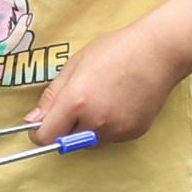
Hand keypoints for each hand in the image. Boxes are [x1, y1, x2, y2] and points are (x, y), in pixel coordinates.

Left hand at [27, 22, 181, 145]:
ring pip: (89, 142)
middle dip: (65, 129)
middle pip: (66, 142)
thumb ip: (52, 96)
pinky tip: (120, 102)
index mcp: (77, 101)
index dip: (39, 132)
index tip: (41, 124)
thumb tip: (32, 120)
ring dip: (87, 128)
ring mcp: (116, 130)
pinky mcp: (133, 133)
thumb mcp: (76, 64)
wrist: (159, 51)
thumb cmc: (116, 49)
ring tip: (102, 99)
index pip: (45, 137)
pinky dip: (109, 127)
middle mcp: (96, 121)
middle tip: (77, 103)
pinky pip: (111, 138)